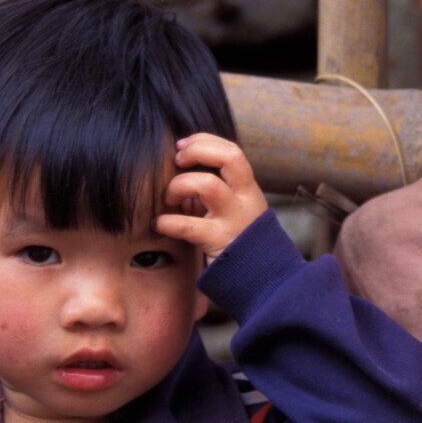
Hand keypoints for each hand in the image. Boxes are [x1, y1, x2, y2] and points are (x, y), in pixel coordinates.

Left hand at [155, 133, 268, 262]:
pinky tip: (159, 224)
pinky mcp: (220, 243)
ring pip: (209, 185)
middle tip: (177, 160)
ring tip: (168, 198)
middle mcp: (245, 200)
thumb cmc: (238, 243)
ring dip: (180, 185)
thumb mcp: (233, 211)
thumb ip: (214, 192)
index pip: (231, 151)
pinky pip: (189, 226)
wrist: (262, 281)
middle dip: (198, 151)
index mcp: (248, 190)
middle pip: (229, 157)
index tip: (181, 146)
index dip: (204, 141)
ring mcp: (235, 220)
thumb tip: (181, 173)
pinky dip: (168, 222)